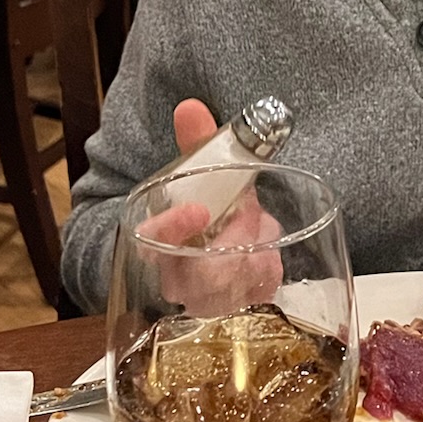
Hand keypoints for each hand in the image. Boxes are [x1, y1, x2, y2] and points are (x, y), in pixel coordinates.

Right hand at [143, 97, 282, 312]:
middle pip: (203, 275)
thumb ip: (197, 144)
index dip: (172, 229)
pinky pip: (263, 290)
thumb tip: (190, 106)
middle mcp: (177, 283)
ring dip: (259, 245)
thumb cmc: (203, 214)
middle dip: (236, 240)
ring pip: (238, 284)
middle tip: (251, 211)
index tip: (199, 210)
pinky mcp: (239, 314)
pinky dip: (270, 262)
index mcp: (157, 245)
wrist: (211, 253)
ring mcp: (208, 305)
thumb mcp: (201, 178)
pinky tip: (267, 249)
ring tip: (259, 226)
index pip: (151, 244)